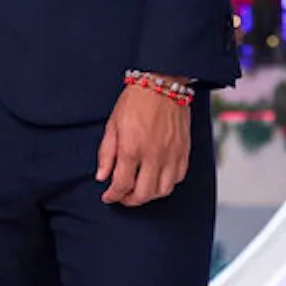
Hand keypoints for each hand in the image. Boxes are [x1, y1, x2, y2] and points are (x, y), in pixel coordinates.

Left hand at [96, 85, 191, 206]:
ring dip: (149, 195)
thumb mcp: (113, 125)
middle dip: (130, 200)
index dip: (112, 196)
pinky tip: (157, 179)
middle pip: (143, 194)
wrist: (163, 84)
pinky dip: (166, 184)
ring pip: (163, 190)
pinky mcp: (184, 151)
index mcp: (131, 149)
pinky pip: (178, 178)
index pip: (121, 185)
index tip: (108, 197)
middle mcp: (153, 155)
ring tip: (139, 190)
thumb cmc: (136, 101)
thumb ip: (106, 153)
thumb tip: (102, 177)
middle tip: (122, 197)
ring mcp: (171, 155)